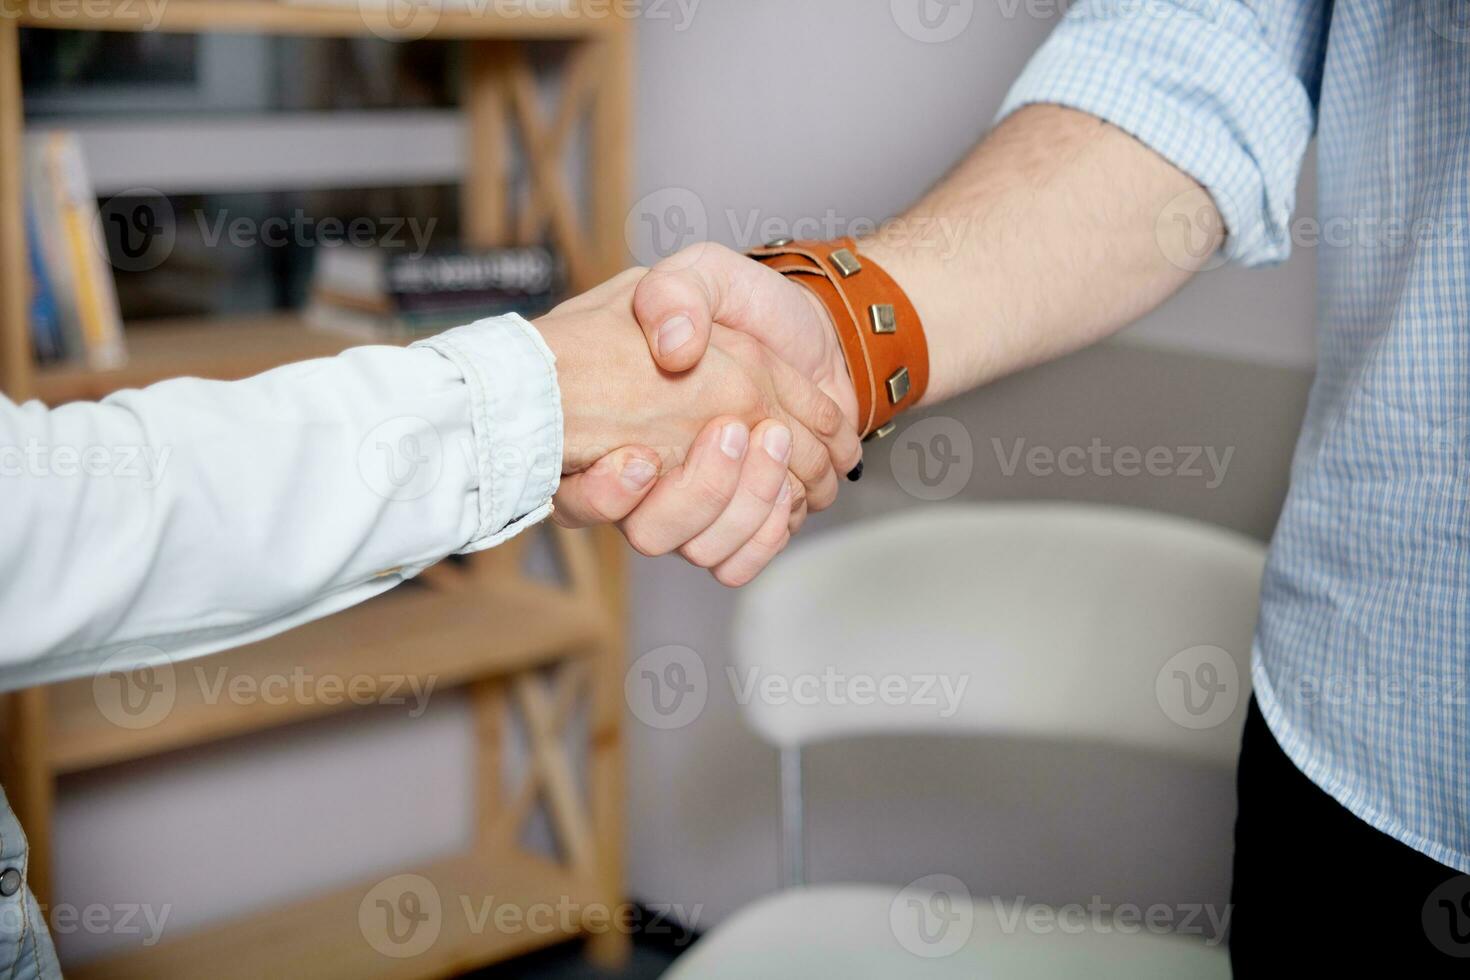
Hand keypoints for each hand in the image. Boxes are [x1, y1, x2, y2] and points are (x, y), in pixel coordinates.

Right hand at [541, 269, 860, 583]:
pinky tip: (789, 492)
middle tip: (736, 431)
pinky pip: (739, 562)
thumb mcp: (702, 275)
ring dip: (743, 503)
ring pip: (699, 550)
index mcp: (618, 423)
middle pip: (650, 532)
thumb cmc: (744, 307)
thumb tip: (674, 347)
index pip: (580, 492)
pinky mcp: (739, 524)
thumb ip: (677, 294)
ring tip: (772, 442)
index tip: (643, 460)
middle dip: (698, 490)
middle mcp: (648, 477)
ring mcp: (694, 506)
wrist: (809, 333)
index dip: (607, 493)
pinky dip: (767, 533)